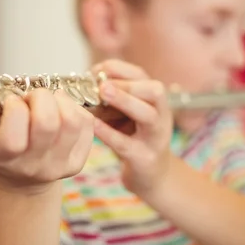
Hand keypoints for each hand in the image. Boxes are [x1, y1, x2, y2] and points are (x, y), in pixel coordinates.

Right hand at [0, 89, 94, 194]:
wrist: (17, 178)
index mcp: (1, 158)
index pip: (13, 138)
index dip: (15, 110)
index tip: (12, 100)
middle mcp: (31, 166)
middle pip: (48, 124)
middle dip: (41, 97)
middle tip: (32, 96)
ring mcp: (57, 166)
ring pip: (72, 122)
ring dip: (61, 100)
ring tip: (48, 99)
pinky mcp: (77, 162)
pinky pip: (86, 124)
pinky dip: (75, 107)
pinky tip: (61, 108)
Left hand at [91, 59, 173, 199]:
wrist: (151, 175)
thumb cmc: (133, 138)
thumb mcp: (124, 114)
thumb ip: (109, 99)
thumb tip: (83, 83)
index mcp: (154, 100)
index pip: (141, 75)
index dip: (118, 69)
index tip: (94, 72)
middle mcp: (161, 114)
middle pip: (154, 91)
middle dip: (127, 84)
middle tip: (101, 84)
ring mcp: (155, 137)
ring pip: (148, 115)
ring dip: (125, 100)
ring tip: (101, 93)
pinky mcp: (145, 158)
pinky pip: (127, 144)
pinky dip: (108, 132)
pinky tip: (92, 125)